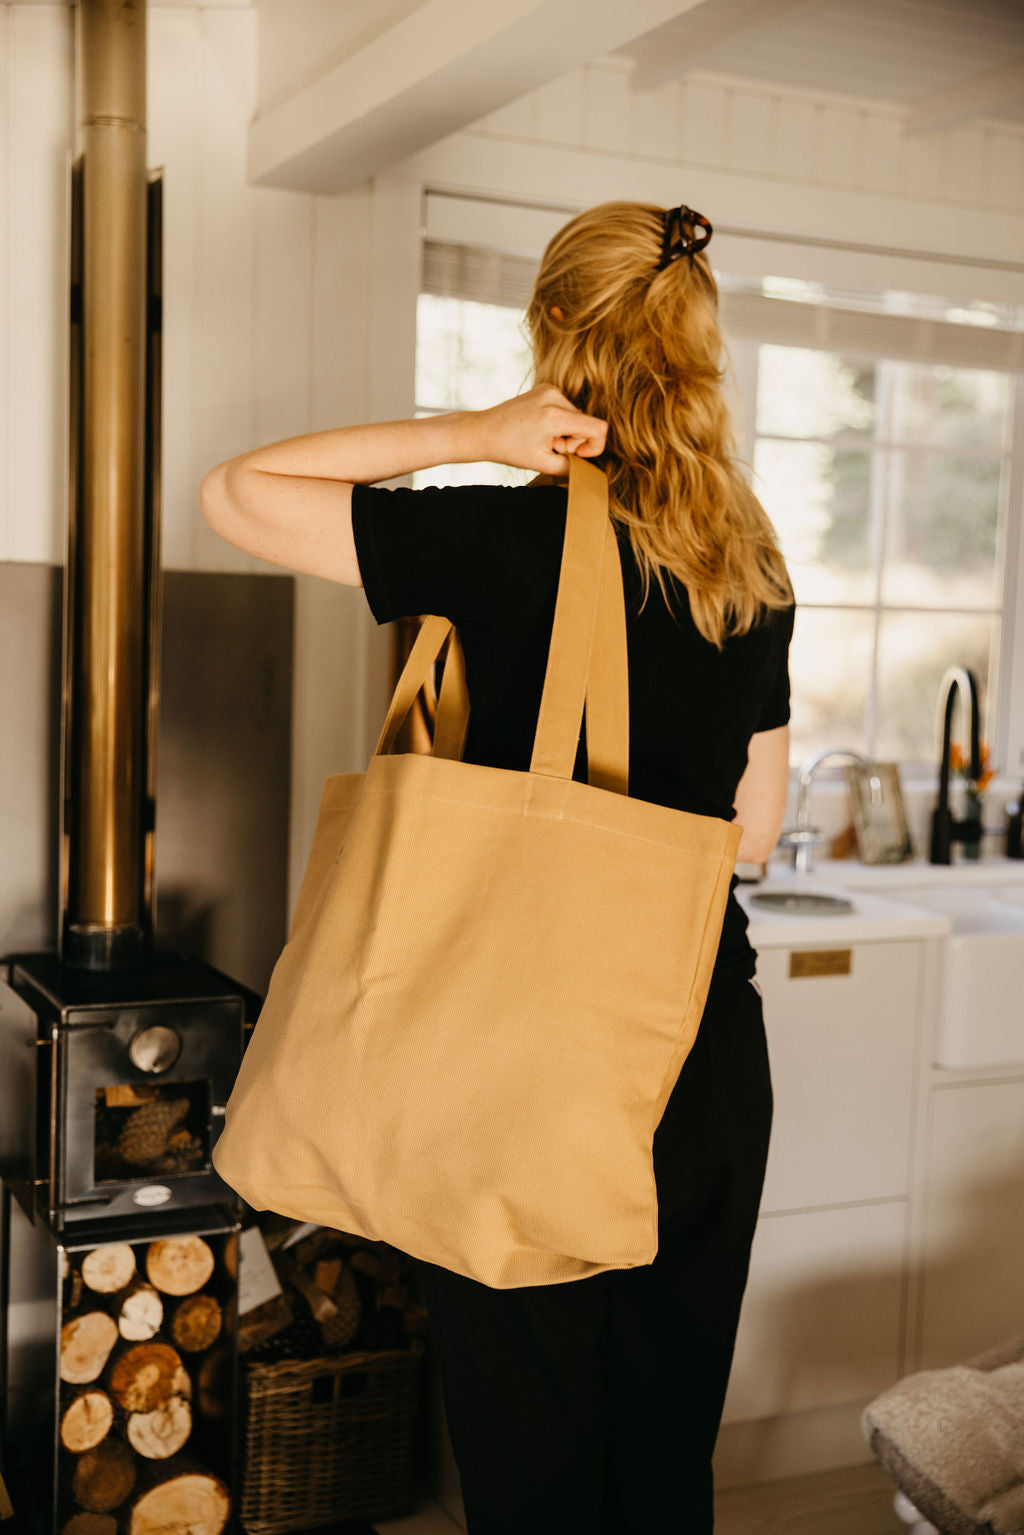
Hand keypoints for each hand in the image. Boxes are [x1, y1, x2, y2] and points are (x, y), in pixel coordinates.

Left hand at [470, 385, 607, 475]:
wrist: (484, 431)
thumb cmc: (510, 449)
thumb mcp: (543, 464)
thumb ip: (572, 467)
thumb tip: (590, 468)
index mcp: (554, 416)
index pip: (597, 428)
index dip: (595, 446)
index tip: (578, 455)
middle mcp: (554, 396)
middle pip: (586, 423)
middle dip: (574, 441)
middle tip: (551, 448)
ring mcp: (549, 389)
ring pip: (576, 416)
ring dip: (566, 432)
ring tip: (543, 438)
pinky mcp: (545, 388)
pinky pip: (566, 408)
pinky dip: (559, 422)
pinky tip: (540, 428)